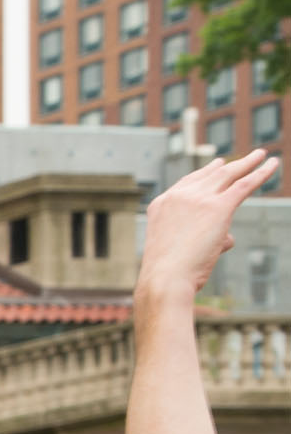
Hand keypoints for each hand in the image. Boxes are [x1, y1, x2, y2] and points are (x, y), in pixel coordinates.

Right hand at [139, 149, 278, 300]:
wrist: (164, 279)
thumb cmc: (167, 273)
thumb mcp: (176, 247)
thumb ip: (202, 236)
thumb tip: (228, 239)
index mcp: (161, 204)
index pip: (188, 182)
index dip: (206, 173)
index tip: (218, 165)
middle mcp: (179, 196)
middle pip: (210, 174)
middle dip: (229, 164)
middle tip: (245, 158)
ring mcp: (198, 199)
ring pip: (229, 174)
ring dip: (248, 162)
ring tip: (262, 155)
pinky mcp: (219, 207)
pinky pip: (245, 184)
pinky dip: (261, 173)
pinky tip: (272, 165)